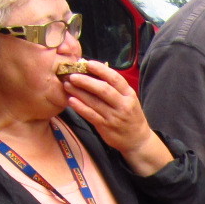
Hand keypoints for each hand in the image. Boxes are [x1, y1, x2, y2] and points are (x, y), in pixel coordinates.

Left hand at [63, 62, 172, 176]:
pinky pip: (91, 115)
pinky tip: (71, 101)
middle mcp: (123, 105)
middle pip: (103, 89)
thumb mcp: (129, 99)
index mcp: (129, 95)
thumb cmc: (130, 116)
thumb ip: (115, 88)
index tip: (87, 63)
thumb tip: (93, 72)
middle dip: (86, 81)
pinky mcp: (106, 127)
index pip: (115, 78)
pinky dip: (80, 108)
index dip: (101, 69)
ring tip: (67, 85)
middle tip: (72, 75)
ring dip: (79, 92)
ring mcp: (114, 117)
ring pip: (95, 102)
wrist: (137, 140)